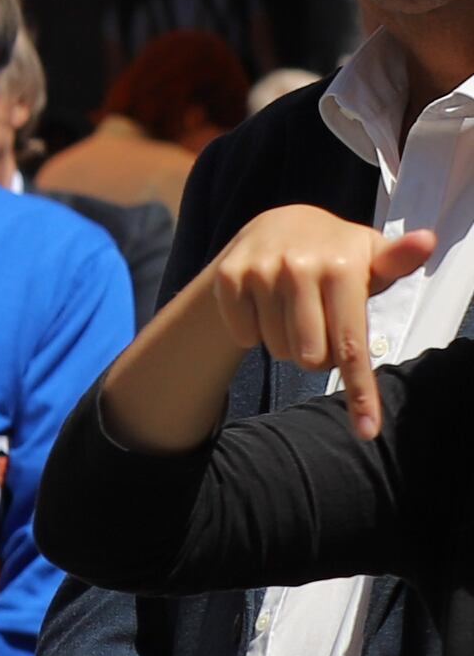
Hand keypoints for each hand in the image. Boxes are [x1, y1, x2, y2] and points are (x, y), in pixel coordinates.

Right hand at [181, 204, 436, 435]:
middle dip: (317, 355)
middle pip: (310, 356)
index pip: (352, 344)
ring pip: (276, 350)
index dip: (361, 392)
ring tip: (292, 313)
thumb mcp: (369, 256)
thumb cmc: (336, 252)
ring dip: (286, 343)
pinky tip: (264, 307)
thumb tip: (427, 240)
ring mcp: (261, 272)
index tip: (366, 432)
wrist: (277, 222)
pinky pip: (244, 336)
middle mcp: (300, 268)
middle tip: (319, 326)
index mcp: (343, 268)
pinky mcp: (228, 277)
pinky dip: (254, 333)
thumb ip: (397, 260)